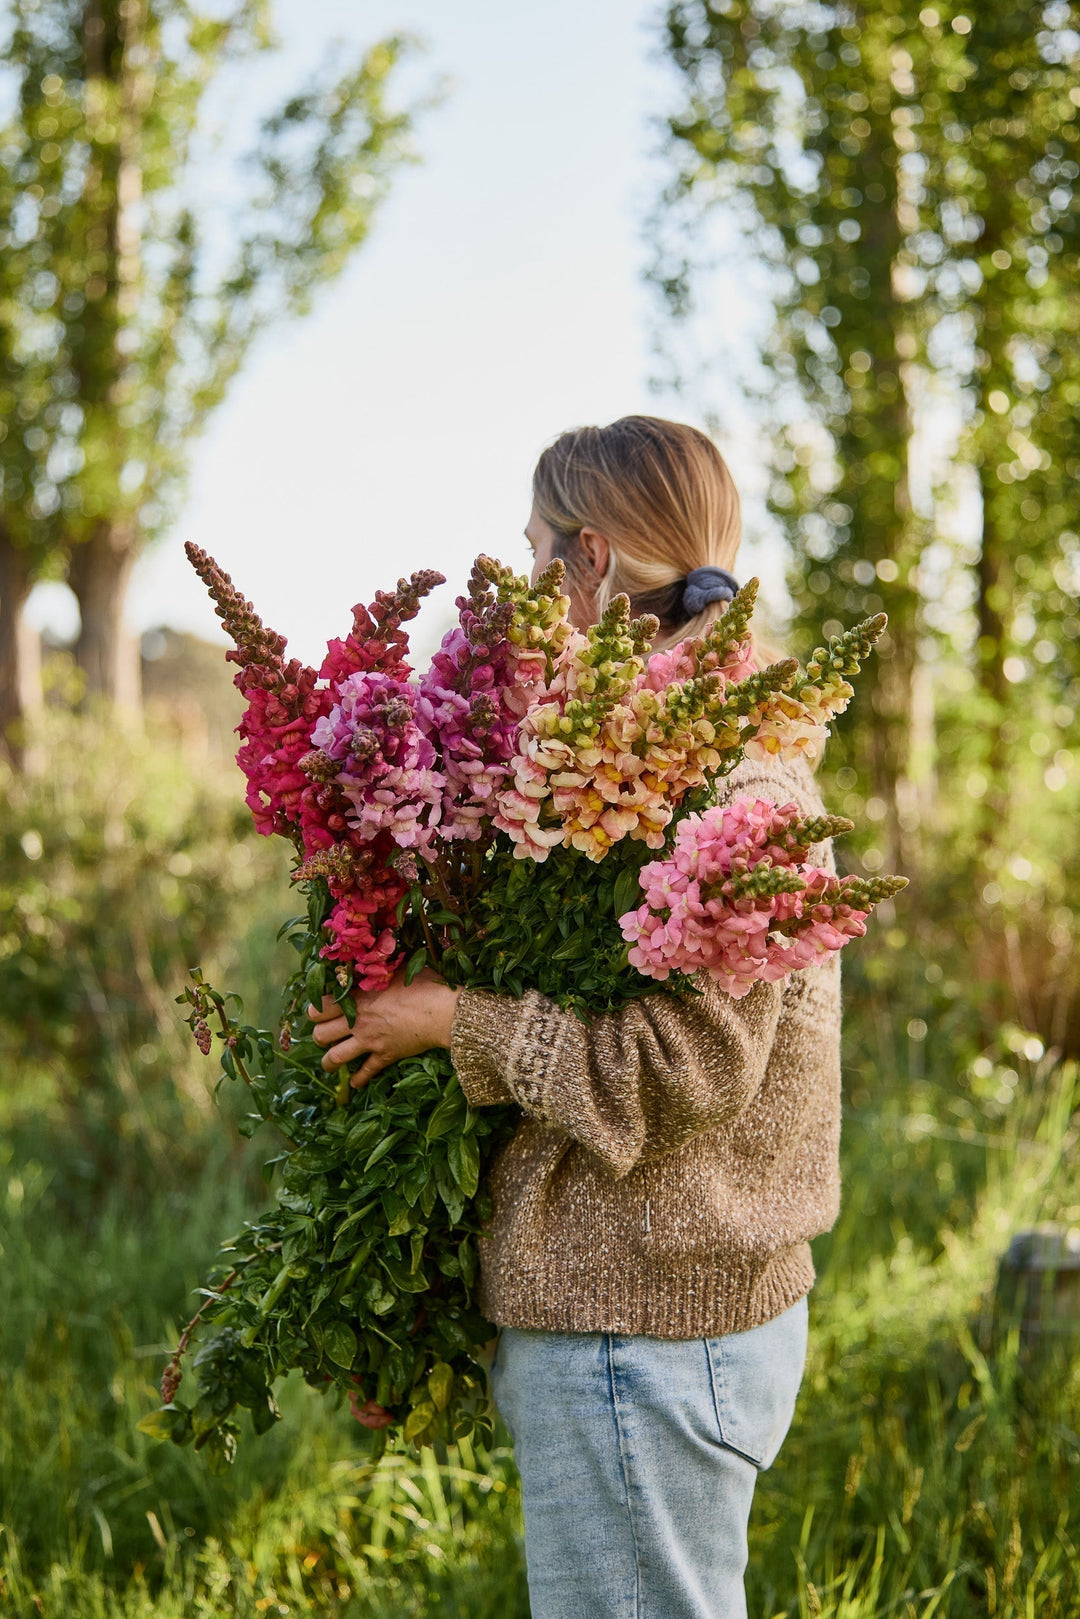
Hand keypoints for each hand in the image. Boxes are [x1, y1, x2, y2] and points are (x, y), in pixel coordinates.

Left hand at [307, 968, 460, 1088]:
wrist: (443, 1012)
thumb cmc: (423, 985)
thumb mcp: (398, 969)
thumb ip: (380, 970)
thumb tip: (376, 956)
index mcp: (357, 1000)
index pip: (319, 1009)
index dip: (314, 1011)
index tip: (318, 1010)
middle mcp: (358, 1023)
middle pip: (321, 1036)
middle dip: (318, 1036)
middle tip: (323, 1034)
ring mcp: (370, 1042)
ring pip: (336, 1058)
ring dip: (328, 1062)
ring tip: (328, 1062)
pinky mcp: (386, 1056)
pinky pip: (366, 1072)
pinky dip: (358, 1079)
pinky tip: (354, 1083)